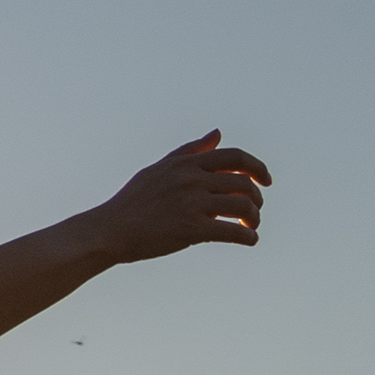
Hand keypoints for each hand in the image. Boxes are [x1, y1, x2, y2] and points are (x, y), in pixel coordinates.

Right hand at [83, 132, 273, 262]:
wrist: (109, 231)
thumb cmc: (132, 203)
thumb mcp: (159, 169)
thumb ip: (189, 152)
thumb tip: (217, 133)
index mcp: (185, 164)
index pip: (234, 157)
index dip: (257, 167)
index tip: (266, 182)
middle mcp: (191, 180)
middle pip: (244, 183)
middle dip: (257, 199)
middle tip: (254, 212)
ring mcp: (192, 203)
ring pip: (244, 206)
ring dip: (254, 218)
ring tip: (250, 227)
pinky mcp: (192, 229)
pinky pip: (234, 231)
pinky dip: (248, 237)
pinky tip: (249, 241)